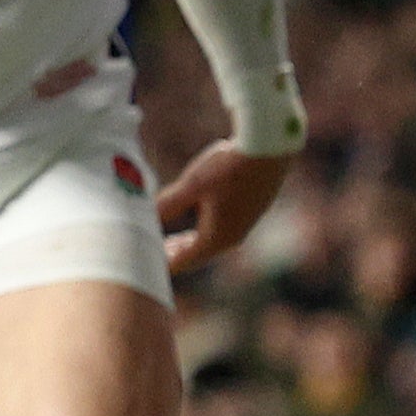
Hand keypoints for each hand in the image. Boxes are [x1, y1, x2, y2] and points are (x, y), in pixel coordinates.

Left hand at [157, 143, 293, 275]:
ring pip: (213, 240)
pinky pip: (225, 227)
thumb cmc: (229, 168)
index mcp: (217, 238)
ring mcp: (246, 223)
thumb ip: (168, 205)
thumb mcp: (191, 186)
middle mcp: (234, 236)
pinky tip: (204, 214)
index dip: (164, 263)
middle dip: (178, 254)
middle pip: (200, 253)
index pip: (185, 260)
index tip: (149, 267)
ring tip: (178, 241)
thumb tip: (145, 219)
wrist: (270, 149)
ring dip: (193, 241)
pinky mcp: (254, 208)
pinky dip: (207, 228)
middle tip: (159, 255)